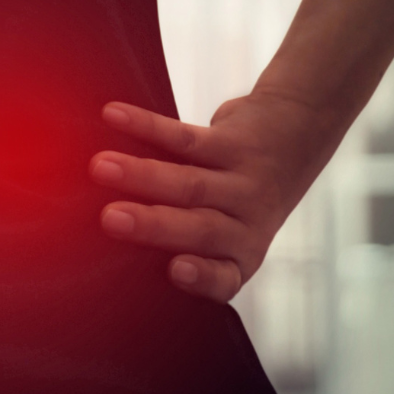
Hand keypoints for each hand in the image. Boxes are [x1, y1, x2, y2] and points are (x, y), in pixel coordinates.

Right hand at [87, 90, 339, 302]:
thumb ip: (178, 239)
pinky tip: (114, 115)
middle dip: (153, 225)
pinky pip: (186, 137)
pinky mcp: (234, 142)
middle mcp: (246, 223)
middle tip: (110, 219)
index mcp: (240, 257)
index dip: (203, 277)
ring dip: (141, 174)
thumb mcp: (227, 229)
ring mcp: (244, 182)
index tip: (176, 271)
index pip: (225, 278)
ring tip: (99, 166)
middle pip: (200, 228)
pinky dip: (146, 126)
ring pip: (190, 182)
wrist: (294, 137)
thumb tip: (102, 239)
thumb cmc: (236, 199)